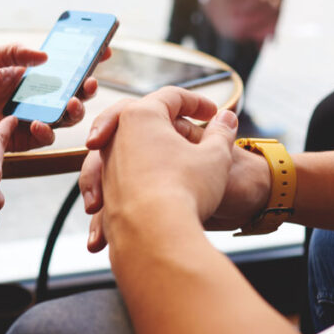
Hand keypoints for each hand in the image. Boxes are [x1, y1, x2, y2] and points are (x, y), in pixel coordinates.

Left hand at [0, 44, 105, 198]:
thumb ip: (14, 52)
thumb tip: (45, 55)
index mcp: (23, 75)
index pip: (60, 65)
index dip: (82, 59)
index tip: (103, 51)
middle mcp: (30, 97)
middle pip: (69, 91)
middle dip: (84, 87)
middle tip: (88, 83)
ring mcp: (28, 119)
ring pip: (63, 116)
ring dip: (73, 110)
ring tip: (69, 104)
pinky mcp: (21, 141)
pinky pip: (44, 137)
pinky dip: (47, 130)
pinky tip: (37, 124)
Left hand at [78, 88, 241, 251]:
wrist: (154, 237)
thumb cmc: (185, 189)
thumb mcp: (215, 156)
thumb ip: (222, 133)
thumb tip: (227, 119)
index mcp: (141, 115)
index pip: (171, 96)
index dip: (197, 101)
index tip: (214, 114)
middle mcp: (116, 137)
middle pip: (139, 116)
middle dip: (163, 120)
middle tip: (184, 125)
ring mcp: (108, 166)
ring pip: (126, 148)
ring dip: (149, 152)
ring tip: (174, 164)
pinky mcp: (106, 194)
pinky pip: (122, 180)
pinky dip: (141, 180)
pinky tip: (157, 194)